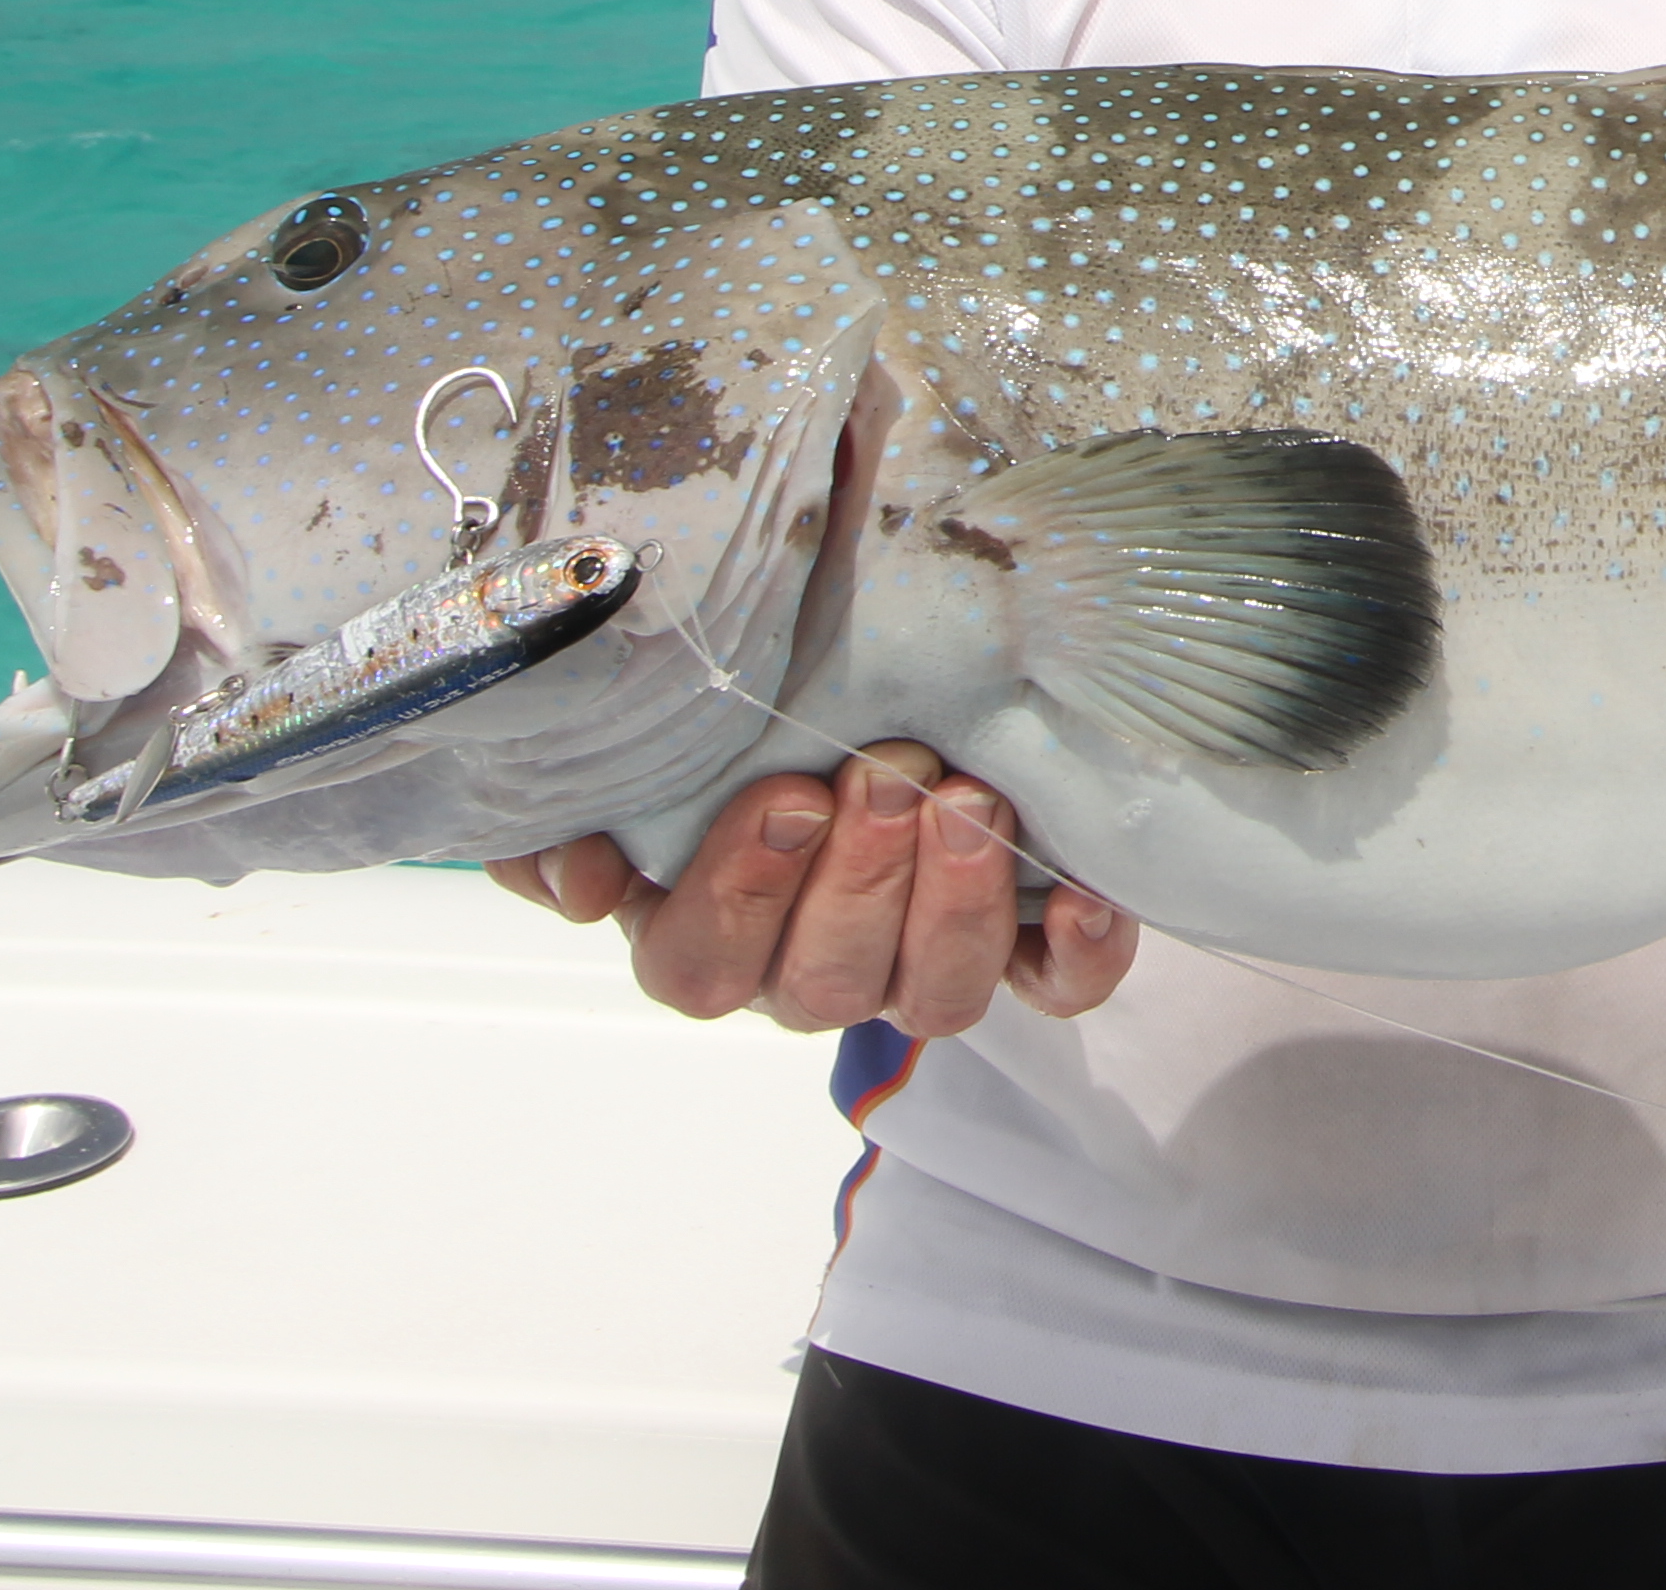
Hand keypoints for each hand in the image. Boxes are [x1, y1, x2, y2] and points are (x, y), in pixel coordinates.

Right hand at [483, 744, 1137, 1041]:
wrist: (878, 670)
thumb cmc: (745, 702)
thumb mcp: (646, 733)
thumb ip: (579, 800)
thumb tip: (584, 879)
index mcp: (708, 930)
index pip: (701, 965)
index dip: (739, 896)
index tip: (783, 796)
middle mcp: (813, 969)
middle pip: (826, 983)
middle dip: (860, 882)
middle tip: (890, 777)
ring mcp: (919, 967)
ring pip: (937, 995)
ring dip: (954, 906)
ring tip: (971, 802)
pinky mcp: (1026, 950)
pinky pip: (1057, 987)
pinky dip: (1078, 952)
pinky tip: (1086, 892)